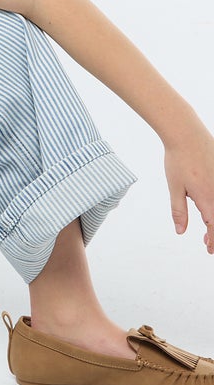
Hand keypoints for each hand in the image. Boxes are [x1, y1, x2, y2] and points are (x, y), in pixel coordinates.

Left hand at [164, 123, 213, 253]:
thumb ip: (179, 211)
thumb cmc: (178, 160)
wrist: (186, 134)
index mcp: (207, 198)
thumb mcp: (175, 188)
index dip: (213, 241)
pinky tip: (210, 209)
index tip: (210, 250)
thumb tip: (180, 231)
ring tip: (208, 228)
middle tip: (208, 244)